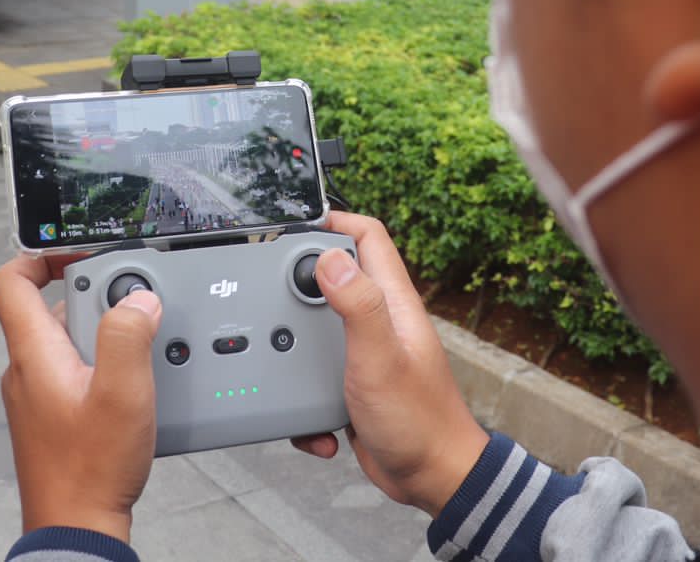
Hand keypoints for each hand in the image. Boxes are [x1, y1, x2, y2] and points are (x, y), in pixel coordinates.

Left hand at [0, 254, 162, 540]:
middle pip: (56, 306)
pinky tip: (136, 390)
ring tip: (141, 359)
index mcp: (33, 354)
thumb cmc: (89, 470)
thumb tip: (137, 299)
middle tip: (134, 316)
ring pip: (72, 340)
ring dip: (109, 336)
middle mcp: (29, 370)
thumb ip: (128, 336)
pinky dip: (108, 367)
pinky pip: (79, 370)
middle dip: (100, 301)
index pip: (12, 281)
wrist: (76, 527)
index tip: (81, 253)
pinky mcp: (55, 415)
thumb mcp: (122, 393)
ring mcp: (39, 394)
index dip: (42, 255)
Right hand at [292, 212, 489, 515]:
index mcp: (392, 302)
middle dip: (297, 283)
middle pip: (331, 276)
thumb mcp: (381, 358)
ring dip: (293, 348)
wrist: (430, 479)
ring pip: (316, 328)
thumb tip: (330, 258)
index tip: (295, 223)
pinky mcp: (350, 385)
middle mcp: (379, 320)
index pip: (368, 236)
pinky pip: (314, 376)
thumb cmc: (419, 421)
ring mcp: (364, 352)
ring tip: (283, 367)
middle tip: (269, 295)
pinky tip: (314, 422)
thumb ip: (359, 306)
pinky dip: (304, 400)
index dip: (334, 220)